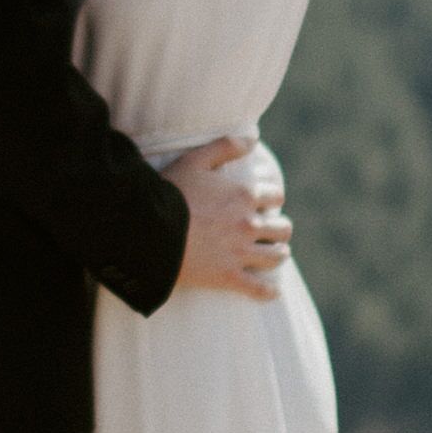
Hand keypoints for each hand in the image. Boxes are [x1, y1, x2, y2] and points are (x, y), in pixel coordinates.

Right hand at [160, 134, 290, 301]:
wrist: (149, 228)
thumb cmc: (170, 192)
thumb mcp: (195, 160)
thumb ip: (225, 146)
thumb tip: (251, 140)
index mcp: (244, 195)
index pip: (276, 196)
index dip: (271, 199)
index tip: (264, 203)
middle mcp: (249, 224)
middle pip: (282, 228)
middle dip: (278, 228)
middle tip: (271, 231)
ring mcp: (240, 253)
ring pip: (277, 256)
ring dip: (278, 254)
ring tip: (273, 255)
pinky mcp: (228, 277)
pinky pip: (258, 289)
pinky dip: (268, 292)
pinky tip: (271, 293)